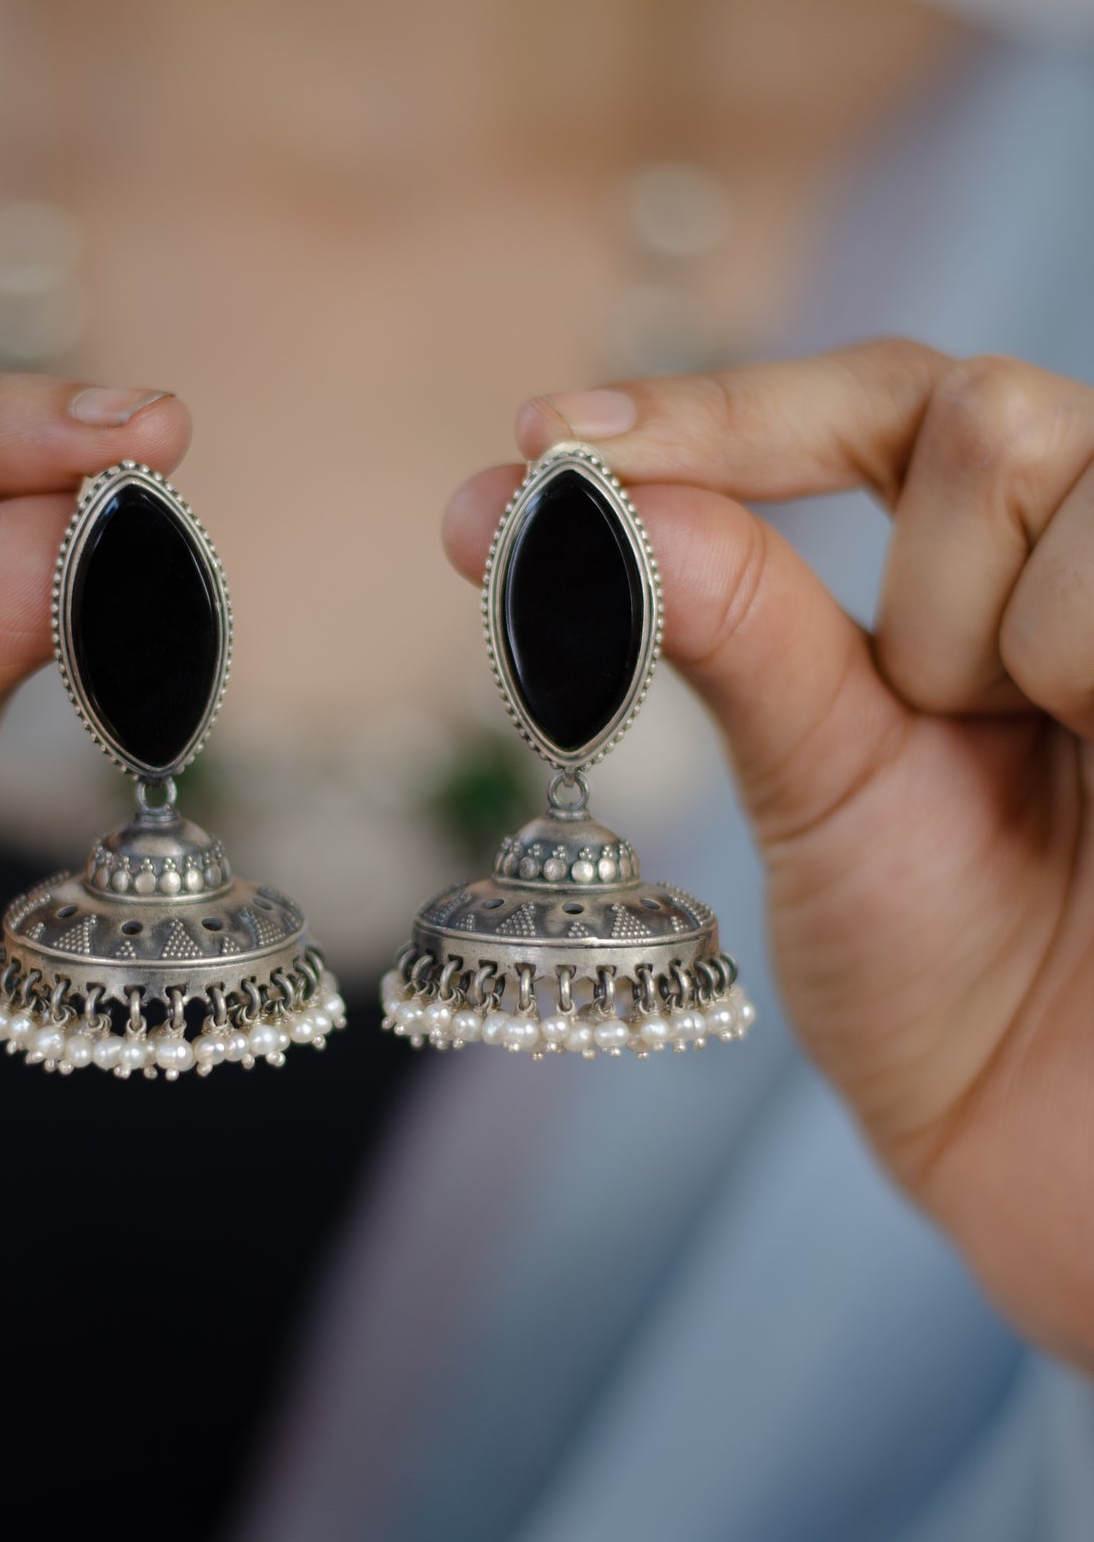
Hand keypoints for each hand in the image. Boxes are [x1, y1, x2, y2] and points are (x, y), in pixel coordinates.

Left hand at [445, 340, 1093, 1362]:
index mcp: (994, 569)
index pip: (877, 401)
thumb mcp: (817, 786)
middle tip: (945, 730)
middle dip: (923, 596)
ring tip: (1060, 784)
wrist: (1062, 1140)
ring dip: (1010, 650)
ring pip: (1059, 463)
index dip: (723, 412)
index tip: (551, 443)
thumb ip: (717, 622)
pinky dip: (1082, 668)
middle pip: (983, 414)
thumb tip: (505, 498)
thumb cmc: (942, 970)